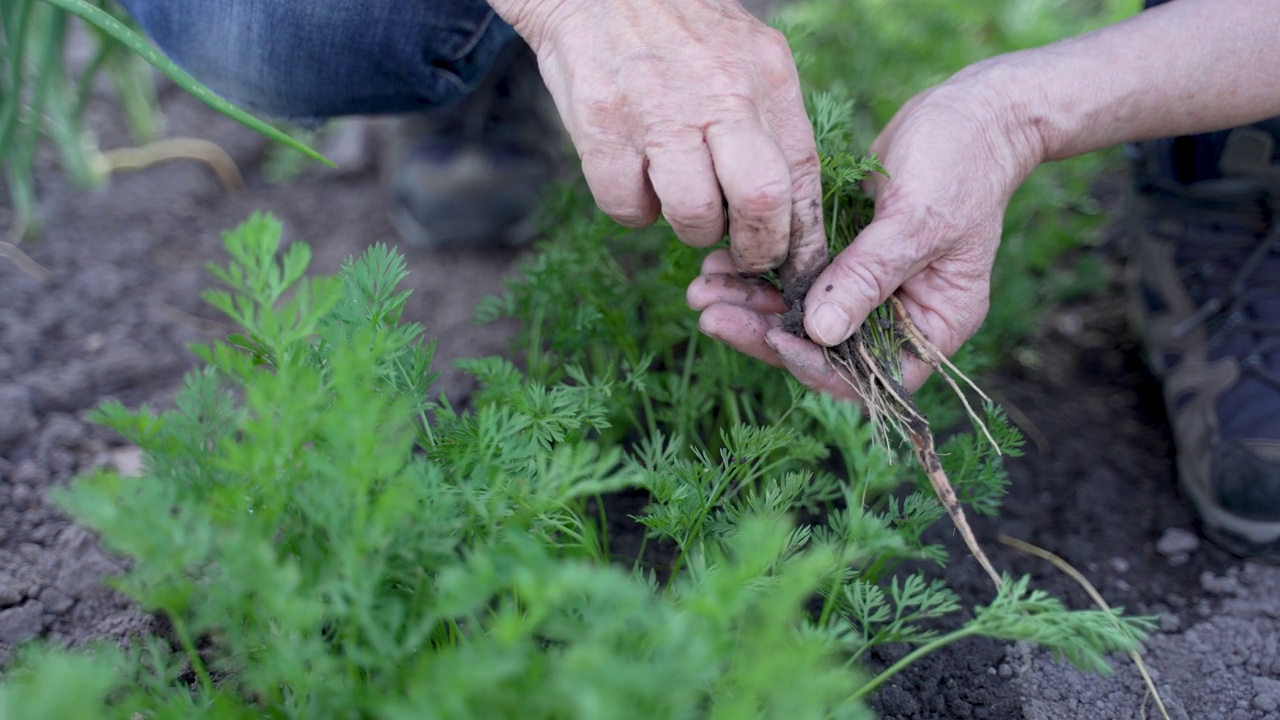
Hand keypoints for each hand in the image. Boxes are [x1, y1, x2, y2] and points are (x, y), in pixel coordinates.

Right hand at [500, 0, 826, 276]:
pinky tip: (634, 176)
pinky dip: (633, 210)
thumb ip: (770, 122)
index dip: (801, 236)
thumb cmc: (679, 35)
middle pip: (760, 200)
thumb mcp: (744, 57)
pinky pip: (628, 208)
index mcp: (765, 75)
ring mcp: (659, 110)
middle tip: (740, 251)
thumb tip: (791, 208)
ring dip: (690, 227)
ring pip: (693, 214)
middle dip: (755, 247)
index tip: (791, 262)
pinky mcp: (604, 126)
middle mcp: (719, 92)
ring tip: (680, 197)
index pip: (803, 175)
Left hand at [688, 64, 1043, 395]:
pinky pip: (798, 277)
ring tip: (701, 286)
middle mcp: (902, 316)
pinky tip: (721, 262)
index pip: (871, 376)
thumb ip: (868, 277)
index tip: (772, 335)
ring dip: (751, 302)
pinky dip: (761, 272)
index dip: (818, 366)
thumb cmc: (962, 161)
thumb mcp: (916, 221)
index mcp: (935, 324)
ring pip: (802, 315)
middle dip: (763, 331)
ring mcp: (872, 286)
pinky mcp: (847, 256)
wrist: (973, 110)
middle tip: (707, 310)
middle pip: (824, 350)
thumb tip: (821, 333)